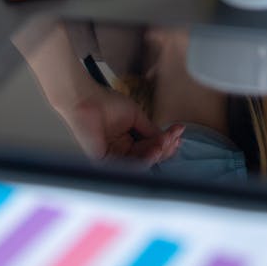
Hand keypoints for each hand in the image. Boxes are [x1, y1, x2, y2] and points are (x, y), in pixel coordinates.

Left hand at [63, 84, 183, 165]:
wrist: (87, 99)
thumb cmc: (107, 103)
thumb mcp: (135, 116)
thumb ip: (149, 129)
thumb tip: (165, 138)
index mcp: (128, 141)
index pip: (151, 147)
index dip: (166, 142)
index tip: (178, 132)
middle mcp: (123, 152)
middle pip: (149, 156)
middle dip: (165, 147)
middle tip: (174, 138)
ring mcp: (115, 158)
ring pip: (142, 163)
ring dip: (157, 152)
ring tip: (165, 142)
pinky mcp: (107, 162)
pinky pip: (129, 166)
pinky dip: (145, 158)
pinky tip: (155, 149)